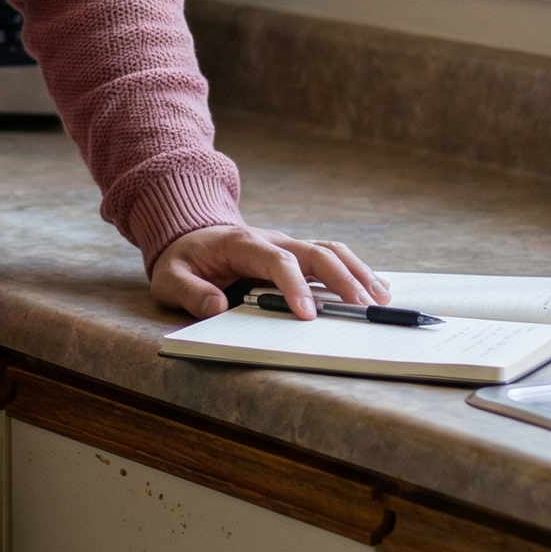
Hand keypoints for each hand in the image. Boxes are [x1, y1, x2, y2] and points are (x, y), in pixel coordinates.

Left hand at [150, 225, 388, 320]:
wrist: (188, 235)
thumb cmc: (181, 260)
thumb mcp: (169, 278)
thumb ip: (189, 292)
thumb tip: (217, 306)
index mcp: (240, 244)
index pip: (275, 260)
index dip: (294, 286)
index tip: (308, 315)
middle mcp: (269, 239)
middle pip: (313, 252)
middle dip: (341, 279)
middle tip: (365, 309)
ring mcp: (285, 244)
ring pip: (328, 250)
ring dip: (356, 272)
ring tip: (381, 299)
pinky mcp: (294, 253)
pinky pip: (329, 256)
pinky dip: (355, 269)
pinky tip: (377, 288)